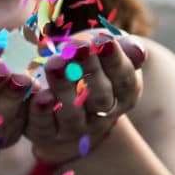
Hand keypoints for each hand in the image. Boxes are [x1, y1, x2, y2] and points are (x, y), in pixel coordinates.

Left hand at [24, 31, 146, 163]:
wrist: (61, 90)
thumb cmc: (89, 61)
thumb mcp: (107, 49)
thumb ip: (125, 48)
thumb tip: (139, 52)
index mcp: (124, 94)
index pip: (124, 79)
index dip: (114, 60)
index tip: (104, 40)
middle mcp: (102, 115)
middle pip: (100, 97)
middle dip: (88, 70)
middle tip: (77, 47)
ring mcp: (75, 128)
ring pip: (72, 115)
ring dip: (63, 88)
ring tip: (54, 64)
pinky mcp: (47, 133)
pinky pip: (44, 126)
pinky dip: (39, 110)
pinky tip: (35, 90)